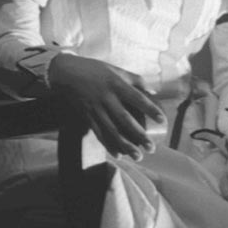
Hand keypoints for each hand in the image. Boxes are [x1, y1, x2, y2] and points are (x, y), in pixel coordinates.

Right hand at [46, 53, 165, 158]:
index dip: (150, 108)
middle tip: (151, 148)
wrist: (66, 73)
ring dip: (125, 145)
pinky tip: (118, 155)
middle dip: (139, 135)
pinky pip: (98, 133)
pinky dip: (108, 145)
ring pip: (111, 130)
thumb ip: (136, 80)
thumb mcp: (116, 70)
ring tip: (138, 157)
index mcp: (115, 83)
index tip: (162, 120)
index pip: (136, 97)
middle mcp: (106, 97)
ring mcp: (95, 108)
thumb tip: (154, 93)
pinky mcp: (87, 116)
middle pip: (124, 119)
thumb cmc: (95, 70)